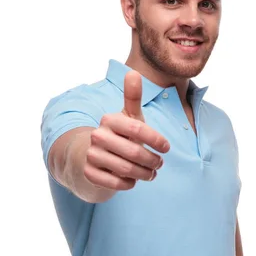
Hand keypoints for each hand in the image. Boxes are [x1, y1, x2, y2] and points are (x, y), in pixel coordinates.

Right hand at [83, 70, 170, 190]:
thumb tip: (133, 72)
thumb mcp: (128, 116)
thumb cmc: (120, 135)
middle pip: (134, 152)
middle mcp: (97, 135)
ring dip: (145, 174)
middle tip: (159, 164)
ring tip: (151, 173)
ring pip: (127, 169)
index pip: (138, 129)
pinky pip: (116, 183)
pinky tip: (133, 179)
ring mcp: (92, 155)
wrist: (94, 156)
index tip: (166, 148)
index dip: (156, 139)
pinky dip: (129, 183)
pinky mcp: (89, 173)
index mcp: (109, 119)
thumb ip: (133, 97)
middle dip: (152, 161)